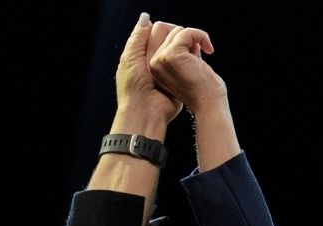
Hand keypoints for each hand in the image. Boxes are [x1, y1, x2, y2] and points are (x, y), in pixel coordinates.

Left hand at [115, 13, 181, 128]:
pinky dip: (191, 57)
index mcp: (141, 53)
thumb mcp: (130, 58)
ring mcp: (168, 68)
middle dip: (174, 37)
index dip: (164, 30)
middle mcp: (155, 59)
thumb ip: (138, 37)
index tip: (169, 34)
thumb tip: (146, 17)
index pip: (157, 31)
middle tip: (178, 44)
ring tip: (187, 50)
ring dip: (184, 46)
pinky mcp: (178, 77)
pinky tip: (192, 57)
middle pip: (170, 36)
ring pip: (180, 47)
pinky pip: (188, 60)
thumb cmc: (133, 88)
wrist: (146, 111)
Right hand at [148, 24, 223, 116]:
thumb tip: (185, 33)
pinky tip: (208, 49)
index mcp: (155, 68)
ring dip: (195, 38)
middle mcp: (153, 64)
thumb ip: (182, 53)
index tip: (195, 55)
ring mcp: (160, 59)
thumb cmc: (202, 92)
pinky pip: (187, 32)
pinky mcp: (170, 55)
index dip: (182, 42)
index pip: (164, 39)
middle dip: (188, 39)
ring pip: (178, 31)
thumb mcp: (187, 68)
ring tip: (202, 56)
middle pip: (169, 32)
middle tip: (199, 57)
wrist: (208, 105)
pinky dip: (201, 36)